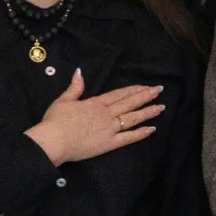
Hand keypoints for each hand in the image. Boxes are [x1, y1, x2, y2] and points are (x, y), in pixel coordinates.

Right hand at [24, 69, 163, 164]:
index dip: (133, 90)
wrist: (54, 140)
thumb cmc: (55, 121)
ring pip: (133, 118)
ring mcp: (110, 128)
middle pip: (130, 103)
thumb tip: (79, 71)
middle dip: (146, 96)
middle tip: (160, 90)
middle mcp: (106, 114)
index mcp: (96, 103)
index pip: (119, 94)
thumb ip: (75, 87)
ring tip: (161, 107)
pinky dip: (140, 133)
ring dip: (148, 112)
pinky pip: (128, 138)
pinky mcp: (109, 143)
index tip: (145, 86)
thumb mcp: (64, 100)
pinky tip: (152, 129)